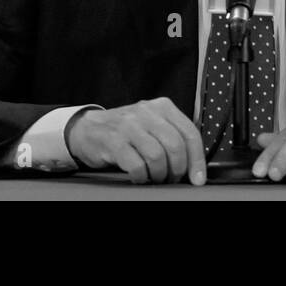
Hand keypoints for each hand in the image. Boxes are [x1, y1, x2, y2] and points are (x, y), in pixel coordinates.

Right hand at [66, 98, 206, 185]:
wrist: (88, 128)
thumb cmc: (126, 130)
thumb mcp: (152, 124)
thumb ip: (173, 135)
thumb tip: (195, 164)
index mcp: (163, 107)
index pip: (189, 133)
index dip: (197, 160)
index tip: (198, 178)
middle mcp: (147, 112)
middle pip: (175, 145)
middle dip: (178, 169)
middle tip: (172, 178)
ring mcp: (129, 126)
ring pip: (157, 156)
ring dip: (159, 174)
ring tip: (156, 178)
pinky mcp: (113, 141)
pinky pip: (136, 165)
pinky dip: (141, 176)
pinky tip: (139, 176)